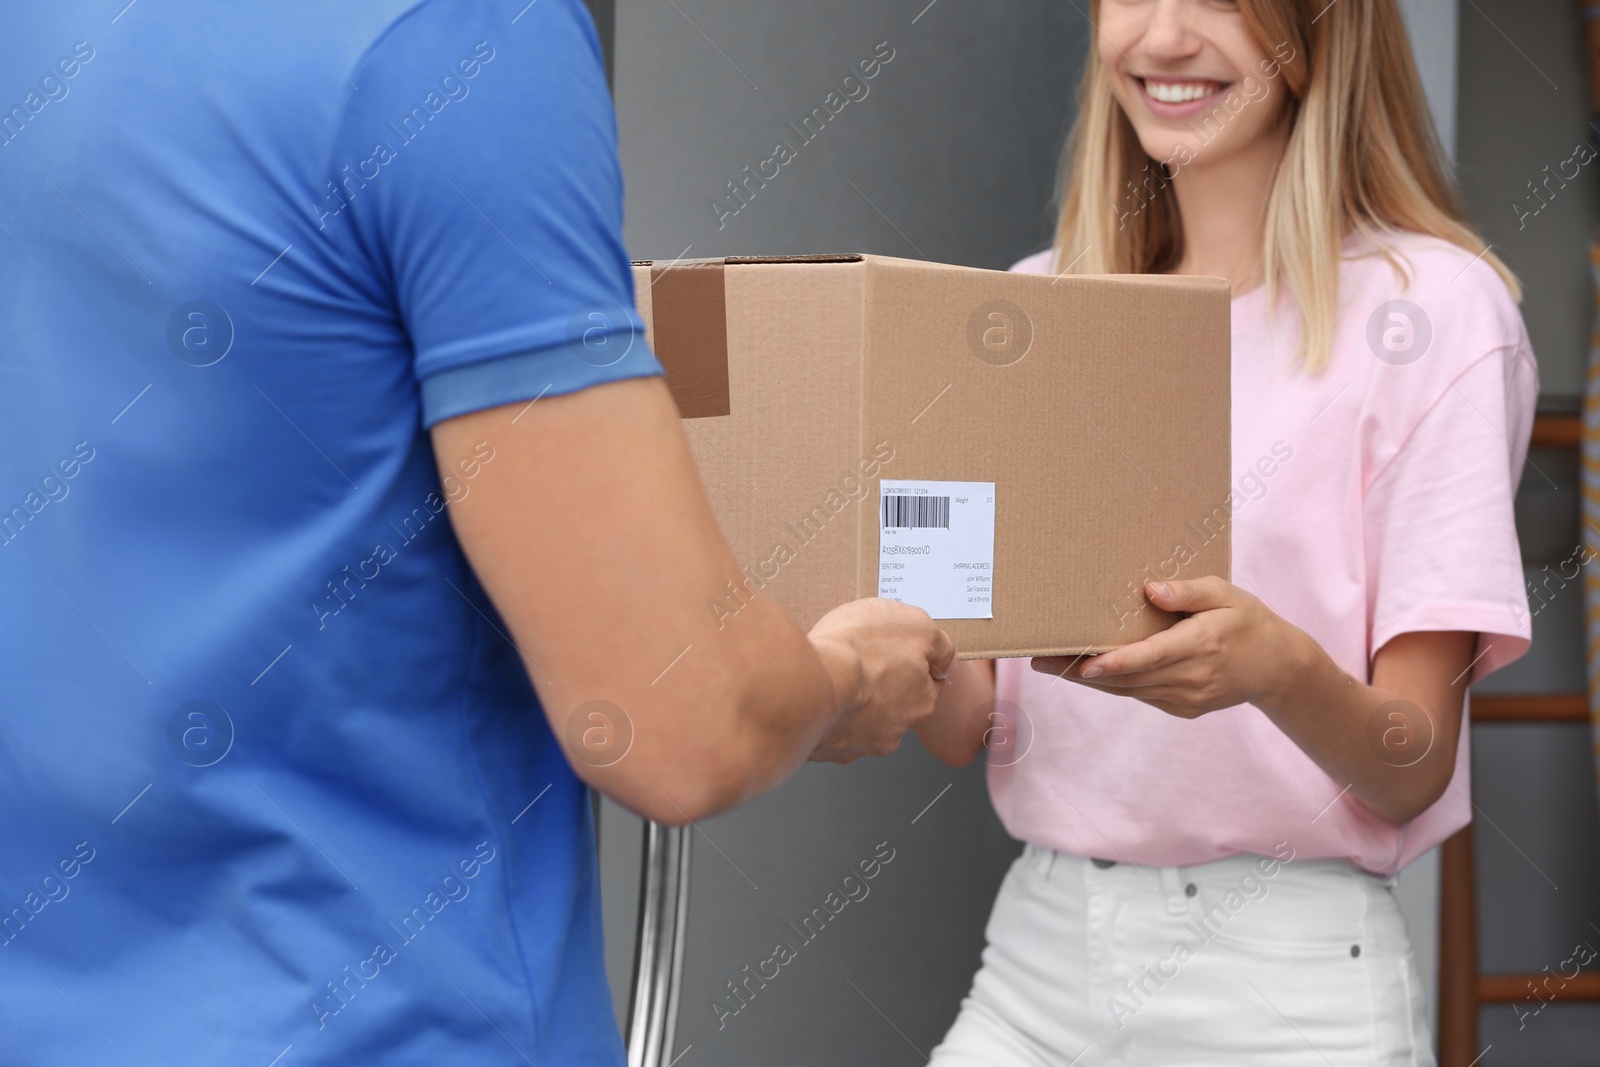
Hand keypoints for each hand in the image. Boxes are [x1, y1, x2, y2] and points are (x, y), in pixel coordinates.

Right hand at [807, 599, 955, 762]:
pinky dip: (825, 715)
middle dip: (882, 685)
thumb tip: (946, 657)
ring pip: (860, 721)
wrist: (806, 683)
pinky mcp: (825, 749)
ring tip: (834, 677)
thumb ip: (938, 643)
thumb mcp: (915, 625)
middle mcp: (894, 731)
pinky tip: (816, 696)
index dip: (913, 660)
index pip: (929, 682)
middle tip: (860, 660)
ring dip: (853, 703)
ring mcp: (858, 744)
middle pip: (894, 704)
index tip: (895, 649)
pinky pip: (829, 730)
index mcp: (920, 701)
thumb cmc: (857, 651)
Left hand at [1031, 578, 1302, 718]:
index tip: (1085, 664)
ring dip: (1090, 681)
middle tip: (1040, 661)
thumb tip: (1151, 590)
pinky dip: (1115, 685)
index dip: (1117, 663)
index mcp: (1202, 644)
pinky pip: (1141, 696)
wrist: (1278, 667)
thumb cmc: (1248, 621)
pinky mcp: (1184, 709)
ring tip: (1051, 666)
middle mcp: (1192, 676)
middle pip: (1128, 678)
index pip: (1151, 656)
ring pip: (1129, 691)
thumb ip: (1188, 591)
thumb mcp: (1226, 594)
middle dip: (1082, 671)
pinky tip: (1089, 673)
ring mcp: (1187, 697)